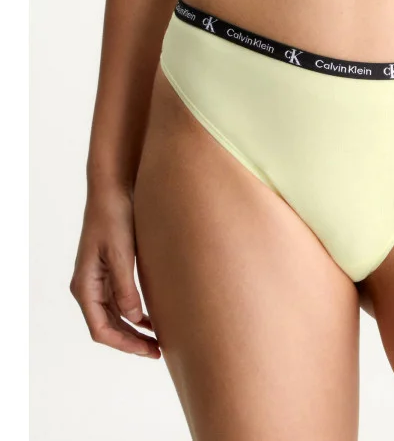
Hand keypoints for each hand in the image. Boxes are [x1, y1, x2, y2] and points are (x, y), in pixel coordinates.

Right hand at [70, 186, 159, 358]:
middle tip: (158, 352)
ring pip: (115, 316)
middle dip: (131, 342)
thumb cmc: (114, 218)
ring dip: (134, 330)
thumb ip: (125, 287)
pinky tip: (151, 318)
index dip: (124, 344)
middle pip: (108, 326)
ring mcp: (98, 280)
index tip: (148, 350)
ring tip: (158, 340)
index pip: (101, 329)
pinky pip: (120, 301)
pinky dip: (135, 313)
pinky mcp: (110, 271)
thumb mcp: (121, 253)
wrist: (114, 190)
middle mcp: (88, 286)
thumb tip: (133, 319)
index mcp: (85, 285)